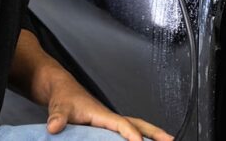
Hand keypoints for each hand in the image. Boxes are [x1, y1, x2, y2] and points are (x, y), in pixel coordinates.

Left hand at [45, 70, 172, 140]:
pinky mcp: (107, 126)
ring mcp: (110, 122)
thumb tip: (55, 126)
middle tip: (170, 140)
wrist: (62, 90)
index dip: (129, 133)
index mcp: (101, 113)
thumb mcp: (59, 106)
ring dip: (152, 134)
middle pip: (137, 123)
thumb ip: (58, 116)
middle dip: (154, 132)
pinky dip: (140, 135)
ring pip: (136, 126)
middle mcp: (109, 117)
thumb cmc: (64, 97)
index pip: (119, 123)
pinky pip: (128, 131)